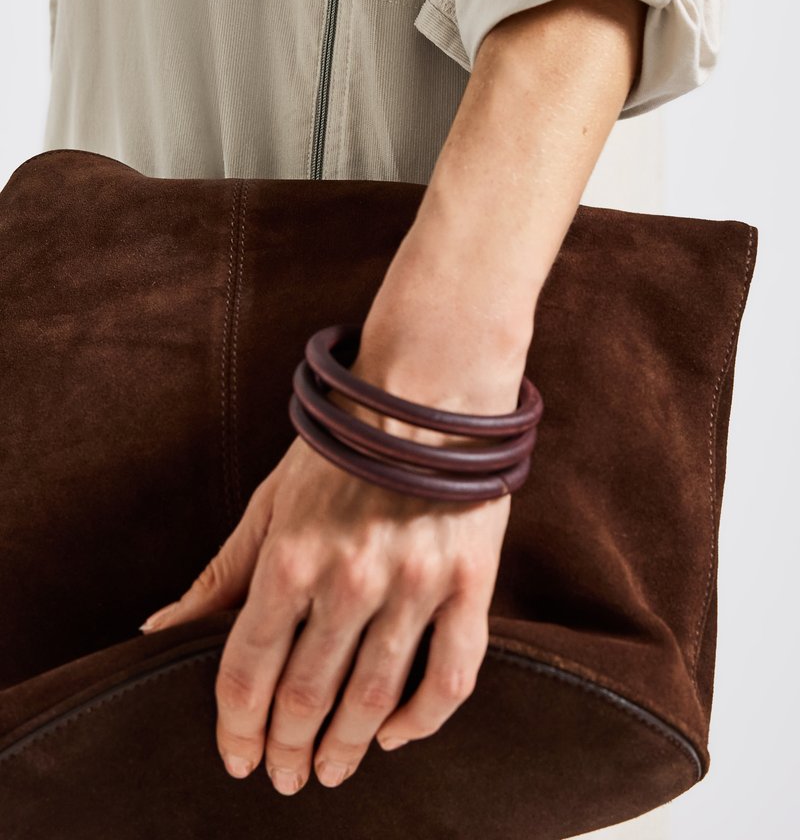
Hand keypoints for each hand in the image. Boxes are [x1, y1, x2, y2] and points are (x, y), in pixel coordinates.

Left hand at [138, 348, 513, 794]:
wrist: (428, 394)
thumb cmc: (341, 448)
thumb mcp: (269, 503)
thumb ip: (220, 574)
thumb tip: (159, 631)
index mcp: (289, 558)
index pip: (247, 672)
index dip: (237, 729)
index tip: (237, 760)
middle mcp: (348, 580)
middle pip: (306, 696)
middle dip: (287, 749)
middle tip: (284, 778)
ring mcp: (412, 586)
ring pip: (374, 699)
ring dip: (346, 748)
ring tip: (330, 771)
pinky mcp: (468, 585)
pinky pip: (450, 676)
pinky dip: (424, 721)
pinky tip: (399, 736)